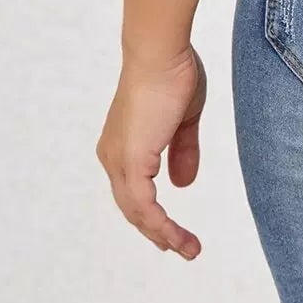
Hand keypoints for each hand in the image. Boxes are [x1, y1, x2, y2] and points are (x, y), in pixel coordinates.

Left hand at [96, 44, 206, 259]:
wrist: (160, 53)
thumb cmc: (172, 74)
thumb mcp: (183, 119)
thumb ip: (182, 150)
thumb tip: (183, 183)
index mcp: (123, 144)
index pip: (134, 189)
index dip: (152, 213)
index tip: (173, 230)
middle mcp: (114, 156)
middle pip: (133, 207)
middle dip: (158, 231)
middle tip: (183, 248)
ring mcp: (120, 161)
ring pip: (137, 213)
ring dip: (164, 235)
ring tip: (189, 249)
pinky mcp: (131, 163)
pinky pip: (145, 207)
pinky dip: (161, 226)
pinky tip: (177, 237)